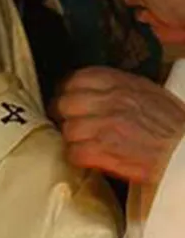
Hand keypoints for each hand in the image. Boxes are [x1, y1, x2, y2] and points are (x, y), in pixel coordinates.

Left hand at [56, 67, 184, 184]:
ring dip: (74, 140)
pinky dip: (78, 158)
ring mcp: (105, 126)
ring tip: (85, 144)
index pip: (76, 79)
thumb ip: (118, 88)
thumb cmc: (173, 125)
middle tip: (73, 126)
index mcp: (121, 83)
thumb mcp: (148, 93)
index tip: (69, 101)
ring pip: (68, 130)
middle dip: (65, 116)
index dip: (68, 92)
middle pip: (65, 104)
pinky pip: (74, 152)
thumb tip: (92, 91)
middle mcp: (110, 101)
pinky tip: (90, 158)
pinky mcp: (104, 151)